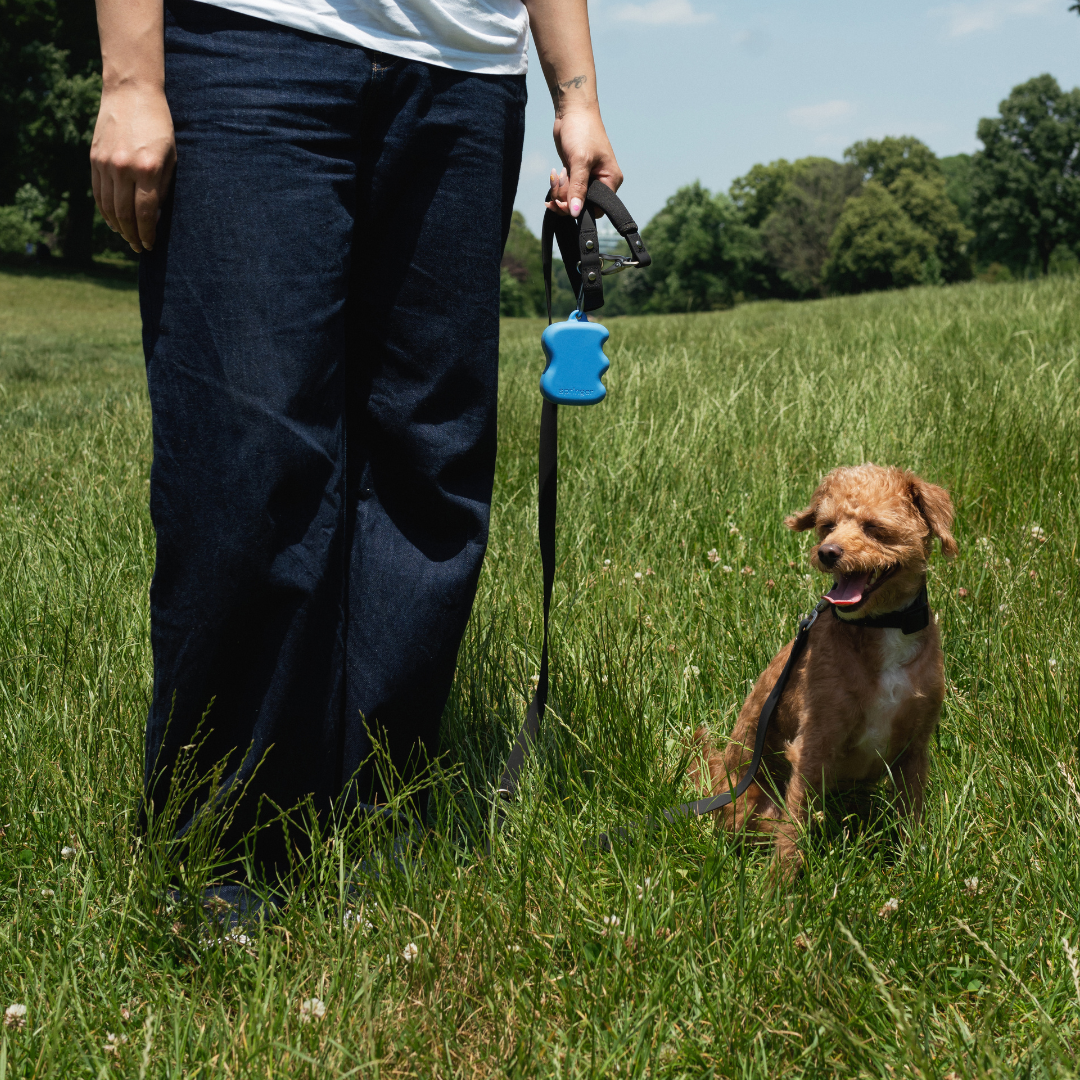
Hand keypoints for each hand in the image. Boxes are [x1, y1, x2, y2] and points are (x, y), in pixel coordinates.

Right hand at [90, 84, 175, 252]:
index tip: (150, 245)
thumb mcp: (171, 157)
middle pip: (125, 214)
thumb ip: (163, 188)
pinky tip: (113, 221)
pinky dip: (104, 211)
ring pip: (109, 207)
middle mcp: (123, 168)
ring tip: (128, 238)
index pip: (145, 213)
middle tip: (140, 248)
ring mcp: (105, 163)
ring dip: (118, 227)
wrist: (131, 92)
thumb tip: (155, 218)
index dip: (147, 233)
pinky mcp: (94, 158)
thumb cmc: (160, 126)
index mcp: (147, 169)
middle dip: (133, 236)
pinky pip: (98, 193)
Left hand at [545, 107, 622, 217]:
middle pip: (582, 205)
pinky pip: (566, 190)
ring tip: (556, 175)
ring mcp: (588, 179)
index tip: (563, 202)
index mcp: (610, 180)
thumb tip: (576, 213)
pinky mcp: (576, 174)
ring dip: (559, 191)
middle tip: (558, 182)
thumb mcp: (580, 161)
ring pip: (572, 199)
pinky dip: (558, 186)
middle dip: (566, 199)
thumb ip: (578, 188)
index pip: (597, 208)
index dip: (580, 209)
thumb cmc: (582, 131)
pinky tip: (554, 175)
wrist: (572, 111)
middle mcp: (602, 182)